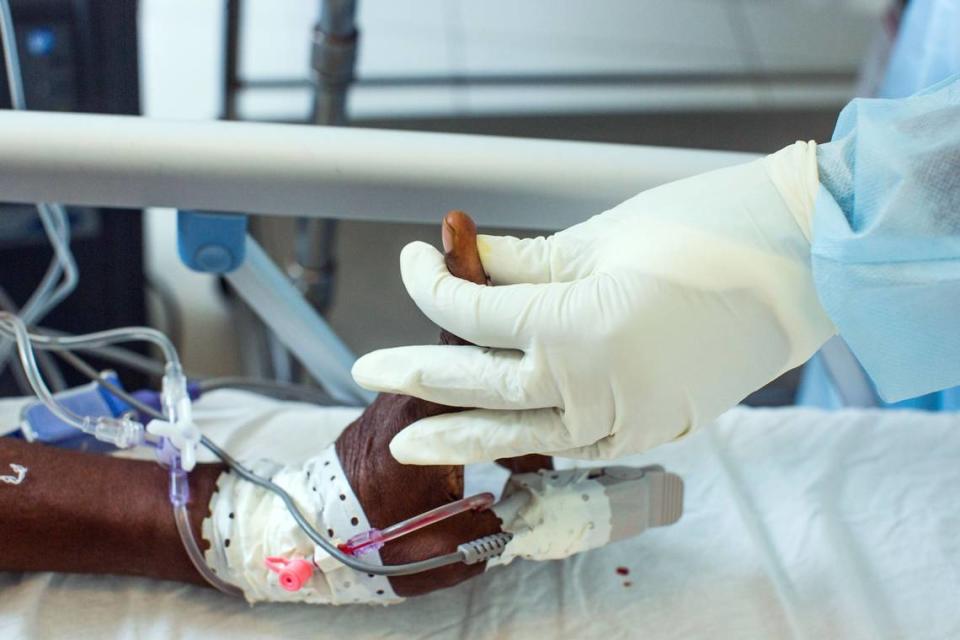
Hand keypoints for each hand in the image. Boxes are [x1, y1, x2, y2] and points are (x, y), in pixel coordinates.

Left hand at [353, 142, 835, 463]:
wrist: (802, 266)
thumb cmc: (708, 232)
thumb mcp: (601, 238)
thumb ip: (523, 265)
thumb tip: (468, 266)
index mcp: (577, 327)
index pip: (472, 316)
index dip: (429, 284)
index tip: (413, 258)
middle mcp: (592, 386)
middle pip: (478, 384)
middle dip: (417, 373)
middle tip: (367, 368)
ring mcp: (623, 420)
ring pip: (519, 434)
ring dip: (459, 433)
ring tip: (408, 440)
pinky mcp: (649, 433)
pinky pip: (572, 447)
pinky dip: (530, 444)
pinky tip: (498, 440)